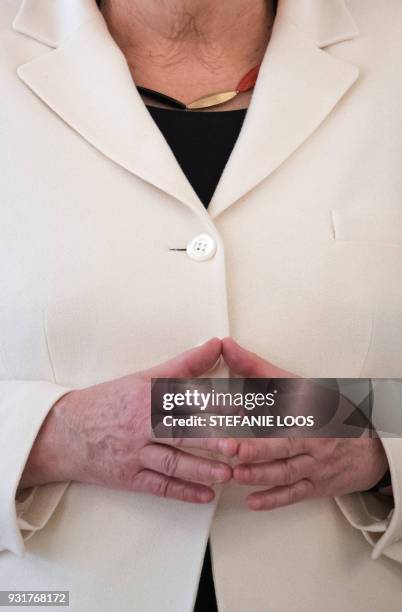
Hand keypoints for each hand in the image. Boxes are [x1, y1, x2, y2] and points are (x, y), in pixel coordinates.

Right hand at [20, 339, 236, 503]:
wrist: (65, 432)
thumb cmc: (109, 402)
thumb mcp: (142, 379)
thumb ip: (183, 365)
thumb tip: (216, 345)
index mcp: (146, 398)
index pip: (185, 399)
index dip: (215, 403)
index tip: (243, 407)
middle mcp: (140, 426)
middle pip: (179, 432)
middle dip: (210, 440)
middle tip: (238, 446)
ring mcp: (134, 454)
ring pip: (172, 462)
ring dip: (201, 469)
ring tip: (227, 474)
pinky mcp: (129, 478)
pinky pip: (159, 487)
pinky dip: (183, 492)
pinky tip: (206, 496)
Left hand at [222, 338, 388, 510]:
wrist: (368, 445)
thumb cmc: (326, 411)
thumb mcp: (295, 385)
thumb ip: (256, 368)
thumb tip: (227, 347)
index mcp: (307, 411)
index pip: (282, 408)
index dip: (259, 410)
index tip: (235, 409)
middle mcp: (313, 439)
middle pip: (284, 445)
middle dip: (256, 448)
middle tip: (231, 449)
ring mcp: (315, 465)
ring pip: (286, 472)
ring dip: (260, 474)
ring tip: (236, 474)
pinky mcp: (316, 486)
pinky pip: (294, 494)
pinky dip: (273, 499)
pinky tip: (252, 501)